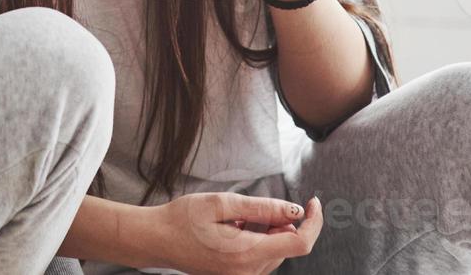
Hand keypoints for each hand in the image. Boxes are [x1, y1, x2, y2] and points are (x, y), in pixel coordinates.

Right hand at [149, 192, 322, 272]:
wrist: (156, 240)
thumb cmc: (183, 218)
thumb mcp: (222, 203)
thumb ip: (262, 208)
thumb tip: (296, 212)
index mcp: (246, 254)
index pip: (299, 244)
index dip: (314, 223)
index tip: (313, 203)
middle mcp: (247, 273)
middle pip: (286, 246)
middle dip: (282, 223)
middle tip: (253, 207)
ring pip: (274, 252)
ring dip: (268, 231)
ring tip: (237, 218)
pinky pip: (261, 258)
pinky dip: (258, 240)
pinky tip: (235, 229)